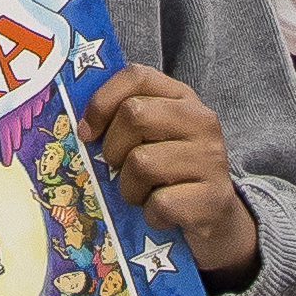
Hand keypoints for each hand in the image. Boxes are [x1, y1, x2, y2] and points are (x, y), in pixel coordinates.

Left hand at [81, 66, 260, 290]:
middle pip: (133, 115)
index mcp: (182, 98)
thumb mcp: (151, 138)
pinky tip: (160, 214)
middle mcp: (202, 121)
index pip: (136, 76)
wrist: (216, 219)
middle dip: (113, 149)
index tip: (86, 132)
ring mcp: (212, 159)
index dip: (102, 101)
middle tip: (118, 169)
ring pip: (142, 163)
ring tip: (142, 194)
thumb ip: (122, 120)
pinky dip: (150, 214)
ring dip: (129, 188)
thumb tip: (79, 126)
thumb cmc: (169, 173)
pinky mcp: (214, 198)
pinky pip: (160, 203)